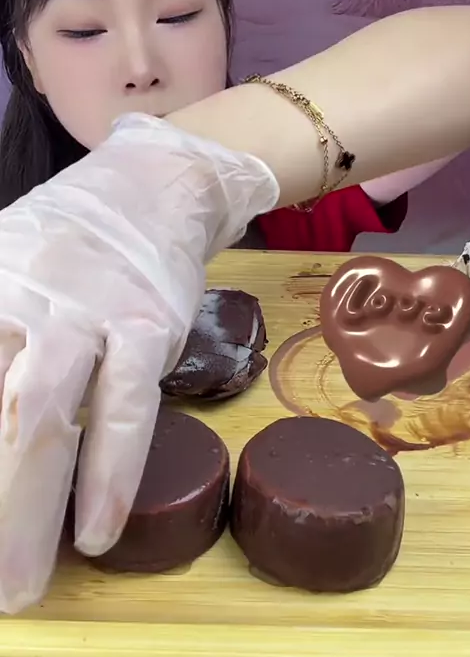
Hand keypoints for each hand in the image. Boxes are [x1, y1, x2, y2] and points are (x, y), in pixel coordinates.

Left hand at [0, 113, 277, 612]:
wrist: (153, 186)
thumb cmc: (66, 234)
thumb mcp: (2, 263)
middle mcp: (24, 305)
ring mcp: (88, 317)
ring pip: (45, 421)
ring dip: (28, 511)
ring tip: (20, 586)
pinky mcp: (146, 328)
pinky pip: (126, 412)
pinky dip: (111, 475)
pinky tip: (100, 532)